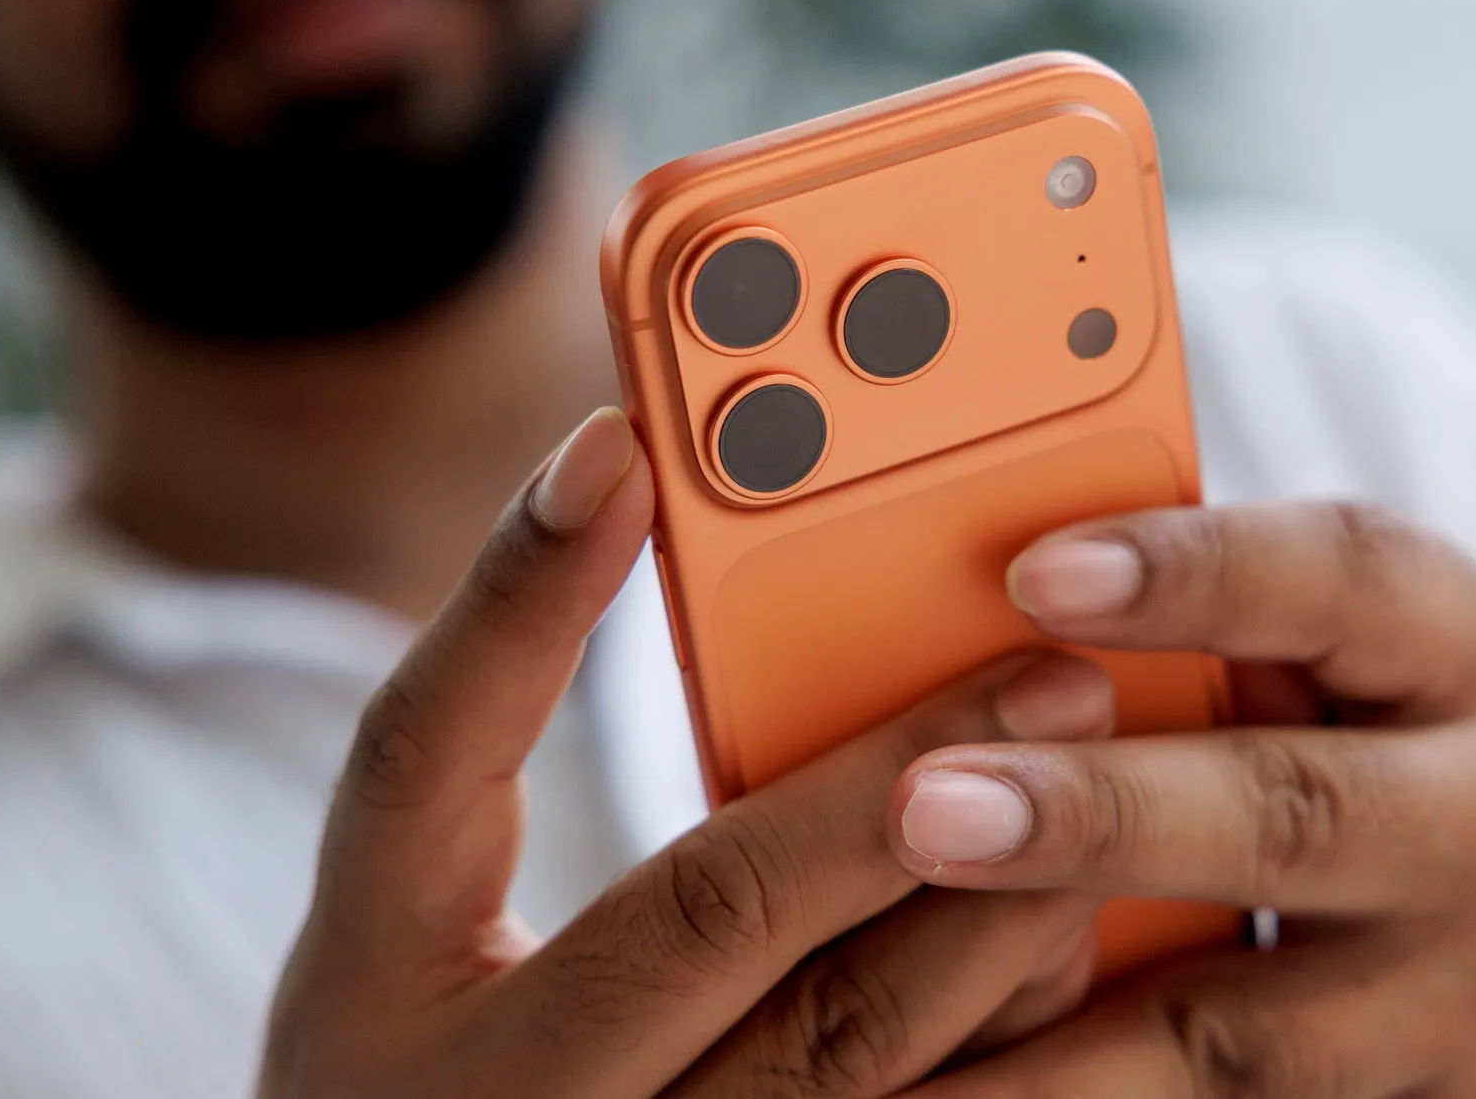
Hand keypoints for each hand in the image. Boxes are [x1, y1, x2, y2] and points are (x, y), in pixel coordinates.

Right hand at [258, 408, 1113, 1098]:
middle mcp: (505, 1098)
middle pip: (710, 909)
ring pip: (842, 1050)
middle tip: (1047, 673)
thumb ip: (489, 743)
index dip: (518, 592)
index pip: (423, 756)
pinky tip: (1071, 949)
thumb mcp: (406, 922)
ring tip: (1096, 800)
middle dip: (892, 773)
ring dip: (990, 915)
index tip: (620, 442)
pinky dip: (1008, 1048)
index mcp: (380, 984)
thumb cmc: (424, 1056)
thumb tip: (619, 489)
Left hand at [888, 502, 1475, 1097]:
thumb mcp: (1413, 651)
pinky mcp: (1397, 1098)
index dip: (1191, 570)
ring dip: (1060, 1038)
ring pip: (1247, 1024)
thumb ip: (1256, 613)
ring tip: (899, 1049)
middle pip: (1288, 814)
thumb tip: (1011, 580)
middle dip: (1098, 817)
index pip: (1344, 577)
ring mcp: (1468, 989)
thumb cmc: (1465, 751)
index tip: (1038, 572)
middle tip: (928, 808)